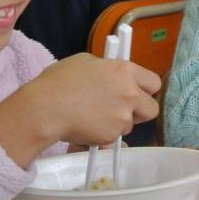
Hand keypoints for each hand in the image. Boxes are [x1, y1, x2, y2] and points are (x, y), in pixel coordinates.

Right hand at [0, 54, 160, 167]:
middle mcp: (130, 94)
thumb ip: (107, 69)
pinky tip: (87, 125)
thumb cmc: (59, 81)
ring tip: (95, 116)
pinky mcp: (112, 136)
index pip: (153, 82)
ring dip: (118, 122)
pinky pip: (114, 137)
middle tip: (122, 109)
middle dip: (140, 111)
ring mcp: (123, 117)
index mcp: (125, 71)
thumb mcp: (85, 62)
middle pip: (152, 109)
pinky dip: (104, 134)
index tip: (136, 91)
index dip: (145, 89)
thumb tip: (113, 77)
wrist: (45, 108)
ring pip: (131, 124)